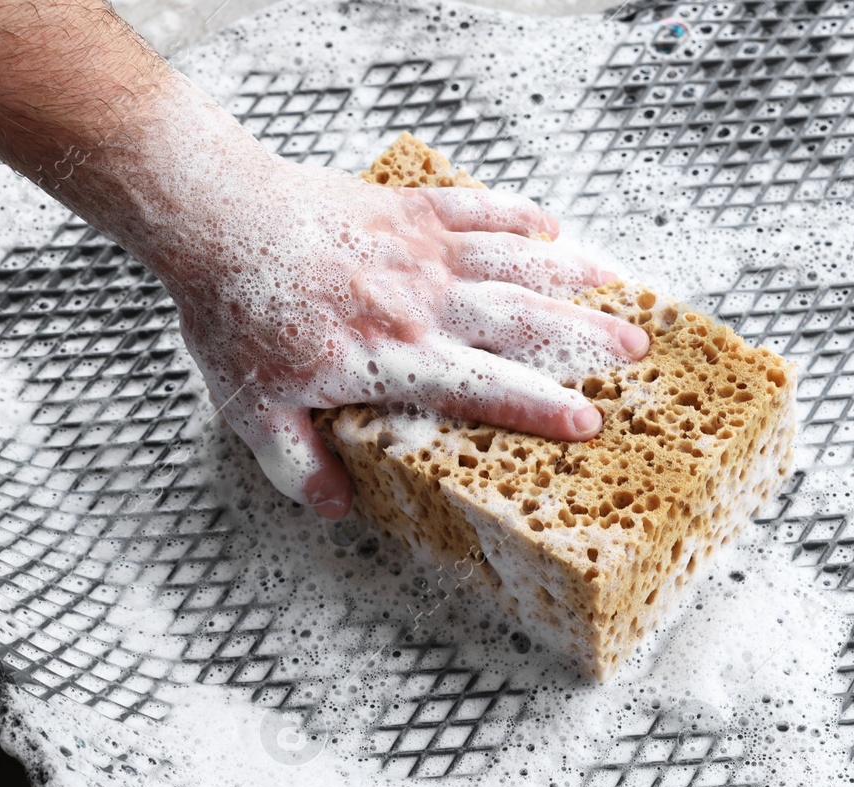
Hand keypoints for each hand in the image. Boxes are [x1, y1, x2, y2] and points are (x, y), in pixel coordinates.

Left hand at [159, 152, 650, 517]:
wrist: (218, 219)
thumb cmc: (236, 314)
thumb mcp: (254, 412)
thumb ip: (299, 468)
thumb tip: (338, 510)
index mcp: (393, 358)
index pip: (485, 388)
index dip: (541, 408)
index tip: (588, 424)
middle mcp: (422, 303)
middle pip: (521, 320)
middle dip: (585, 338)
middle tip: (636, 351)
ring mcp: (420, 251)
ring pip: (514, 261)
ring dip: (571, 274)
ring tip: (620, 286)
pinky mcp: (408, 210)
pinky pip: (478, 209)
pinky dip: (519, 215)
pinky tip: (552, 225)